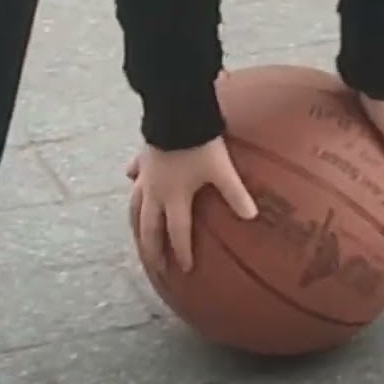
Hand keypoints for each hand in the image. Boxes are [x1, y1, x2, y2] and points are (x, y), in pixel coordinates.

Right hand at [126, 139, 257, 273]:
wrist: (176, 112)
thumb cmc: (200, 143)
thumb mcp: (222, 170)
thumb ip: (236, 194)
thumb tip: (252, 216)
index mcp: (174, 198)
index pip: (177, 232)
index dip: (181, 252)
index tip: (183, 270)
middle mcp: (155, 191)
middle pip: (149, 227)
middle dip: (152, 249)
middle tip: (155, 267)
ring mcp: (146, 175)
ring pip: (136, 206)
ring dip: (137, 223)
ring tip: (137, 235)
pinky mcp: (142, 157)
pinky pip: (135, 174)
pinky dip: (134, 182)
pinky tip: (131, 180)